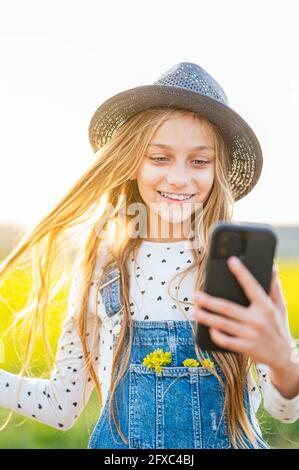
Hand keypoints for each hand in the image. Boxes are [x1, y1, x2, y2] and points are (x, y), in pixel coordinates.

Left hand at [192, 256, 295, 370]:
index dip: (241, 273)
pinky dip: (215, 334)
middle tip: (196, 295)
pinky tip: (208, 328)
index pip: (252, 286)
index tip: (231, 261)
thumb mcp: (280, 306)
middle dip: (209, 301)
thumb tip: (272, 268)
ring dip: (206, 317)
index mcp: (266, 307)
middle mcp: (257, 320)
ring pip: (223, 324)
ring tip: (194, 311)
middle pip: (228, 308)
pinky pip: (226, 341)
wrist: (284, 356)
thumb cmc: (278, 327)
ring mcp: (250, 335)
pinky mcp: (245, 348)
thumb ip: (274, 287)